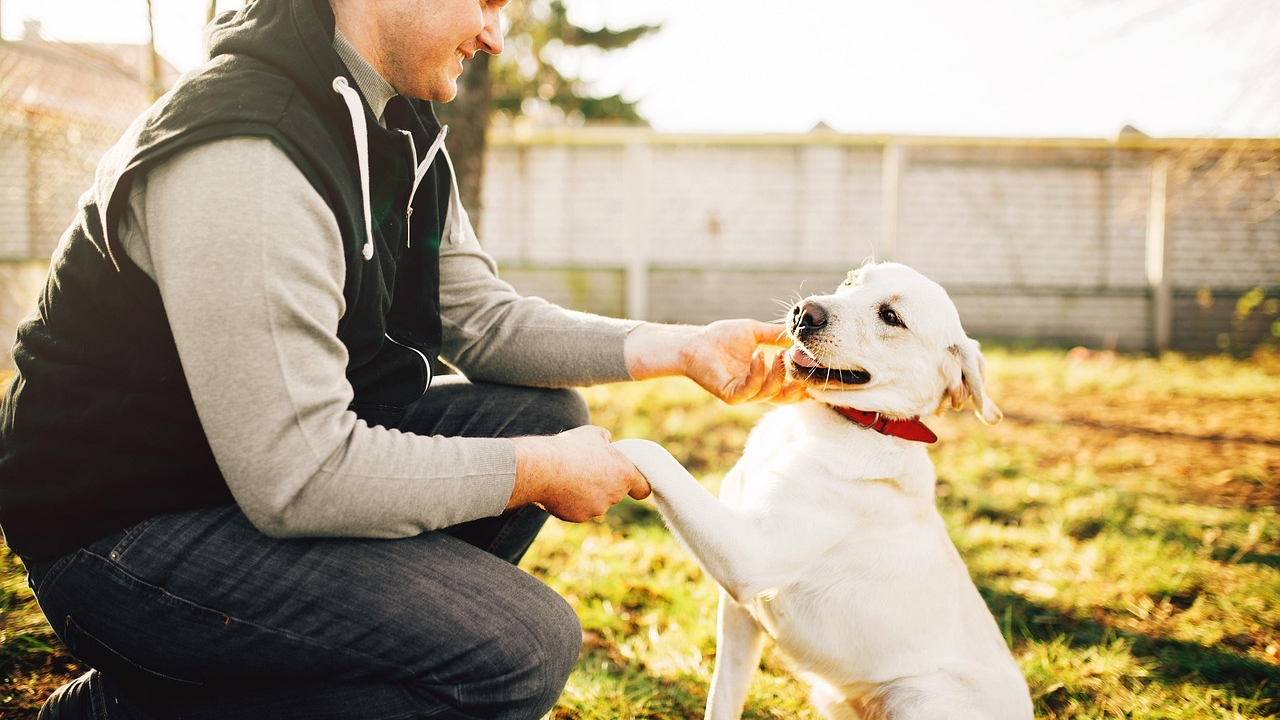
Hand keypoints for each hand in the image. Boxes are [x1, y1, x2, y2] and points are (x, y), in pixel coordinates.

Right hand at [508, 426, 650, 521]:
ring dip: (587, 492)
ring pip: (596, 501)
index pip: (643, 488)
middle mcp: (615, 495)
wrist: (543, 468)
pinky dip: (572, 501)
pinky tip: (561, 488)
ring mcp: (597, 508)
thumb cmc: (570, 448)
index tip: (632, 483)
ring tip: (569, 475)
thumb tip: (608, 444)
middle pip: (615, 493)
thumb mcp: (594, 434)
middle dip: (604, 483)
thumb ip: (607, 441)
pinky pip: (579, 509)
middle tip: (586, 468)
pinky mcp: (580, 517)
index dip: (638, 485)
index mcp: (624, 473)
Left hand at [625, 320, 806, 404]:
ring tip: (779, 354)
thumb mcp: (756, 333)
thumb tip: (799, 332)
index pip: (790, 389)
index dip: (804, 383)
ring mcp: (744, 395)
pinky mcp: (730, 395)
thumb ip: (776, 334)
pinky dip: (757, 373)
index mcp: (765, 379)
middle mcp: (756, 390)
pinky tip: (757, 356)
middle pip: (785, 398)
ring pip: (769, 393)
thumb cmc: (723, 337)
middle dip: (797, 384)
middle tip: (803, 365)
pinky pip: (749, 389)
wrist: (696, 342)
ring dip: (777, 373)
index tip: (815, 366)